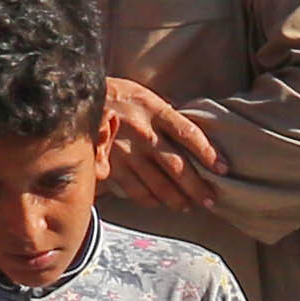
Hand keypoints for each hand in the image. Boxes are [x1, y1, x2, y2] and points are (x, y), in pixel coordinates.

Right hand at [99, 77, 227, 214]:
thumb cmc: (116, 96)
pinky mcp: (111, 165)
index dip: (208, 153)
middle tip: (211, 200)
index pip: (189, 134)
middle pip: (177, 166)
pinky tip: (161, 203)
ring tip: (189, 206)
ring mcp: (126, 151)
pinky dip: (151, 200)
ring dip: (177, 198)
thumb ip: (165, 115)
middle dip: (197, 187)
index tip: (224, 169)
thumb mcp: (143, 95)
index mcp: (155, 110)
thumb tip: (190, 137)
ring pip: (159, 183)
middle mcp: (143, 133)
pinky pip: (136, 190)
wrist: (76, 99)